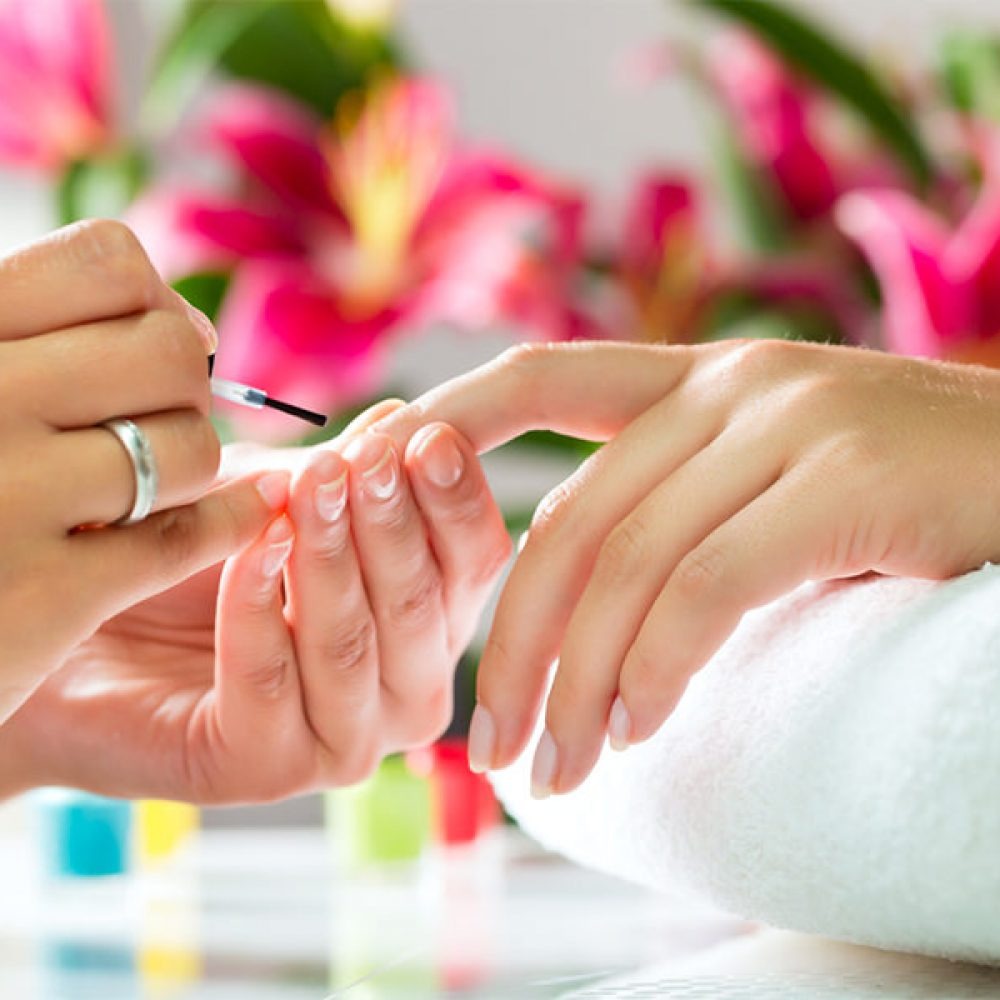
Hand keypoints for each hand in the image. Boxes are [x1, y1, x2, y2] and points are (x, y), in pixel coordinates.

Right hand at [0, 221, 282, 723]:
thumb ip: (32, 340)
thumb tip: (190, 326)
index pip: (106, 262)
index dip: (155, 304)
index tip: (161, 344)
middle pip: (167, 352)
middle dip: (185, 389)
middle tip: (160, 422)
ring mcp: (6, 496)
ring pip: (189, 446)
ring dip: (191, 467)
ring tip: (149, 486)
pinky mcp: (42, 595)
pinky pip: (183, 537)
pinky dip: (222, 525)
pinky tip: (229, 520)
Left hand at [0, 408, 510, 802]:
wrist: (80, 618)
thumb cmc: (191, 552)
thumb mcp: (275, 494)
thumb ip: (342, 472)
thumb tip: (404, 422)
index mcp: (429, 619)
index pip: (474, 560)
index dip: (456, 498)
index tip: (428, 437)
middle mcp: (404, 687)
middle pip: (425, 604)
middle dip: (393, 523)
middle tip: (364, 459)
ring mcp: (344, 737)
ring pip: (355, 643)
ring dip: (330, 559)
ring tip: (308, 488)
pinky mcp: (267, 768)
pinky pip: (271, 678)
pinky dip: (257, 605)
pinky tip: (249, 547)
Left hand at [374, 340, 999, 796]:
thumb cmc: (913, 504)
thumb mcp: (777, 488)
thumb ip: (685, 512)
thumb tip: (586, 605)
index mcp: (702, 380)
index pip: (542, 379)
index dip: (448, 424)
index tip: (377, 489)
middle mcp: (733, 385)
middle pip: (572, 513)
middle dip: (514, 637)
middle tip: (493, 741)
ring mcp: (792, 421)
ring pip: (630, 560)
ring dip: (578, 679)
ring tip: (557, 767)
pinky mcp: (849, 480)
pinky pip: (709, 586)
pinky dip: (656, 666)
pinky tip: (638, 728)